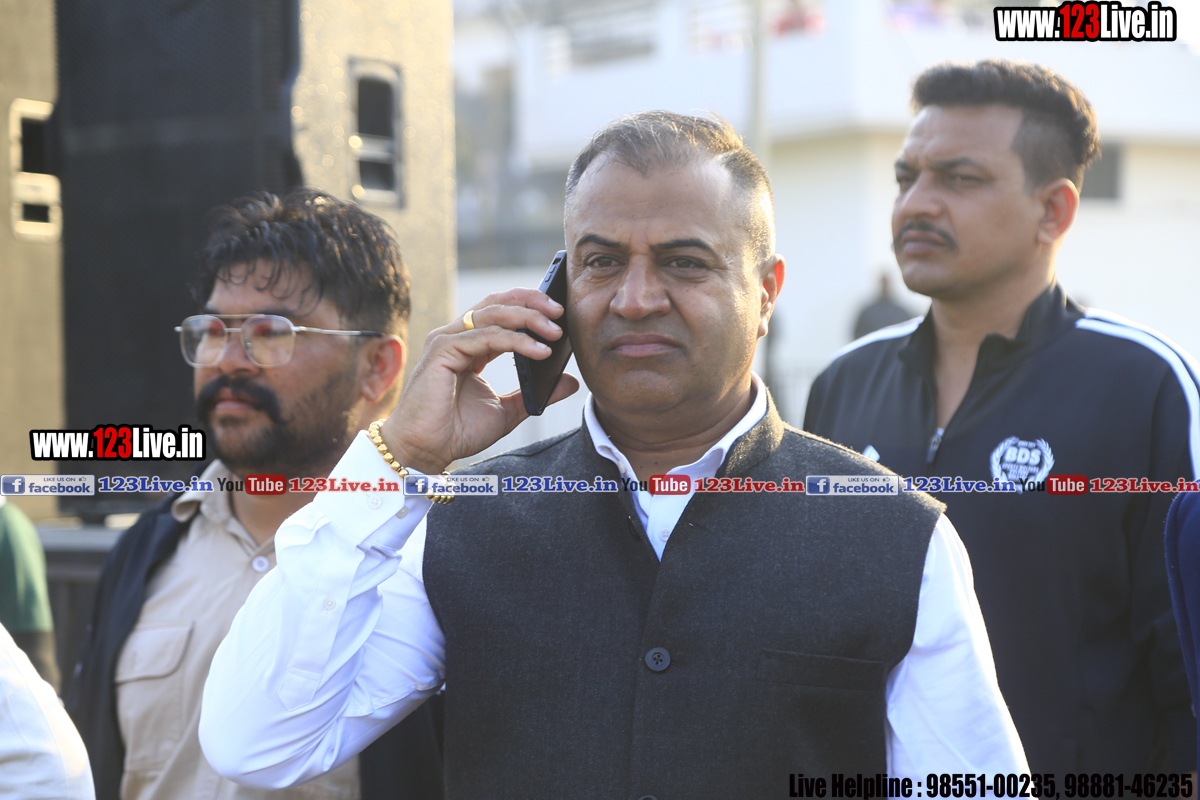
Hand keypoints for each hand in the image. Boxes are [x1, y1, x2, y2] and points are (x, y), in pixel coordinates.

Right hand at [378, 288, 579, 473]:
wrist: (426, 451)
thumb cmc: (457, 432)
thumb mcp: (508, 411)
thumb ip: (535, 393)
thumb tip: (570, 382)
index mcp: (469, 345)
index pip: (501, 312)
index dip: (530, 307)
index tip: (558, 314)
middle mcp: (456, 337)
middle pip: (497, 303)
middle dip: (531, 302)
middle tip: (560, 311)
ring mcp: (447, 341)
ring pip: (493, 314)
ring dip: (528, 318)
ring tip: (554, 332)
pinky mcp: (442, 351)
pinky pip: (486, 336)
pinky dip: (516, 341)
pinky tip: (539, 351)